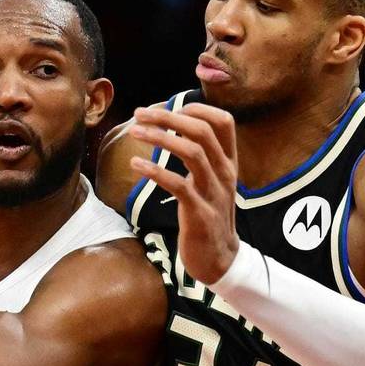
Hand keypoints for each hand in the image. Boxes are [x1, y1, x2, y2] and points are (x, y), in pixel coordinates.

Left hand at [128, 104, 240, 284]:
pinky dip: (156, 171)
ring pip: (193, 153)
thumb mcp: (211, 183)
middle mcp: (225, 174)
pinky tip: (136, 163)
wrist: (220, 260)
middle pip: (202, 132)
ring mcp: (214, 193)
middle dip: (169, 117)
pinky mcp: (200, 214)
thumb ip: (201, 158)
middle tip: (140, 112)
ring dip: (160, 138)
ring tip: (135, 131)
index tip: (169, 105)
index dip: (197, 108)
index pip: (223, 122)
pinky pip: (179, 185)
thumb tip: (174, 130)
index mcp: (229, 164)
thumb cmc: (208, 217)